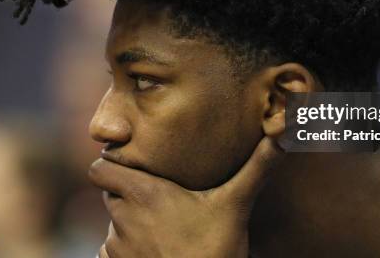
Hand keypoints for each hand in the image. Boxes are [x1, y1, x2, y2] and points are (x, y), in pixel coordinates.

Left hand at [89, 136, 283, 257]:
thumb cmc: (215, 250)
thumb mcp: (235, 204)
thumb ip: (256, 167)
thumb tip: (281, 133)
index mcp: (143, 193)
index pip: (98, 168)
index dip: (111, 165)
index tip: (133, 166)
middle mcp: (122, 218)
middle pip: (109, 193)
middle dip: (128, 193)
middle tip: (157, 196)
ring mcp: (117, 248)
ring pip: (112, 224)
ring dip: (129, 223)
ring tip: (162, 227)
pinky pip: (110, 252)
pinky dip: (126, 250)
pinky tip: (156, 250)